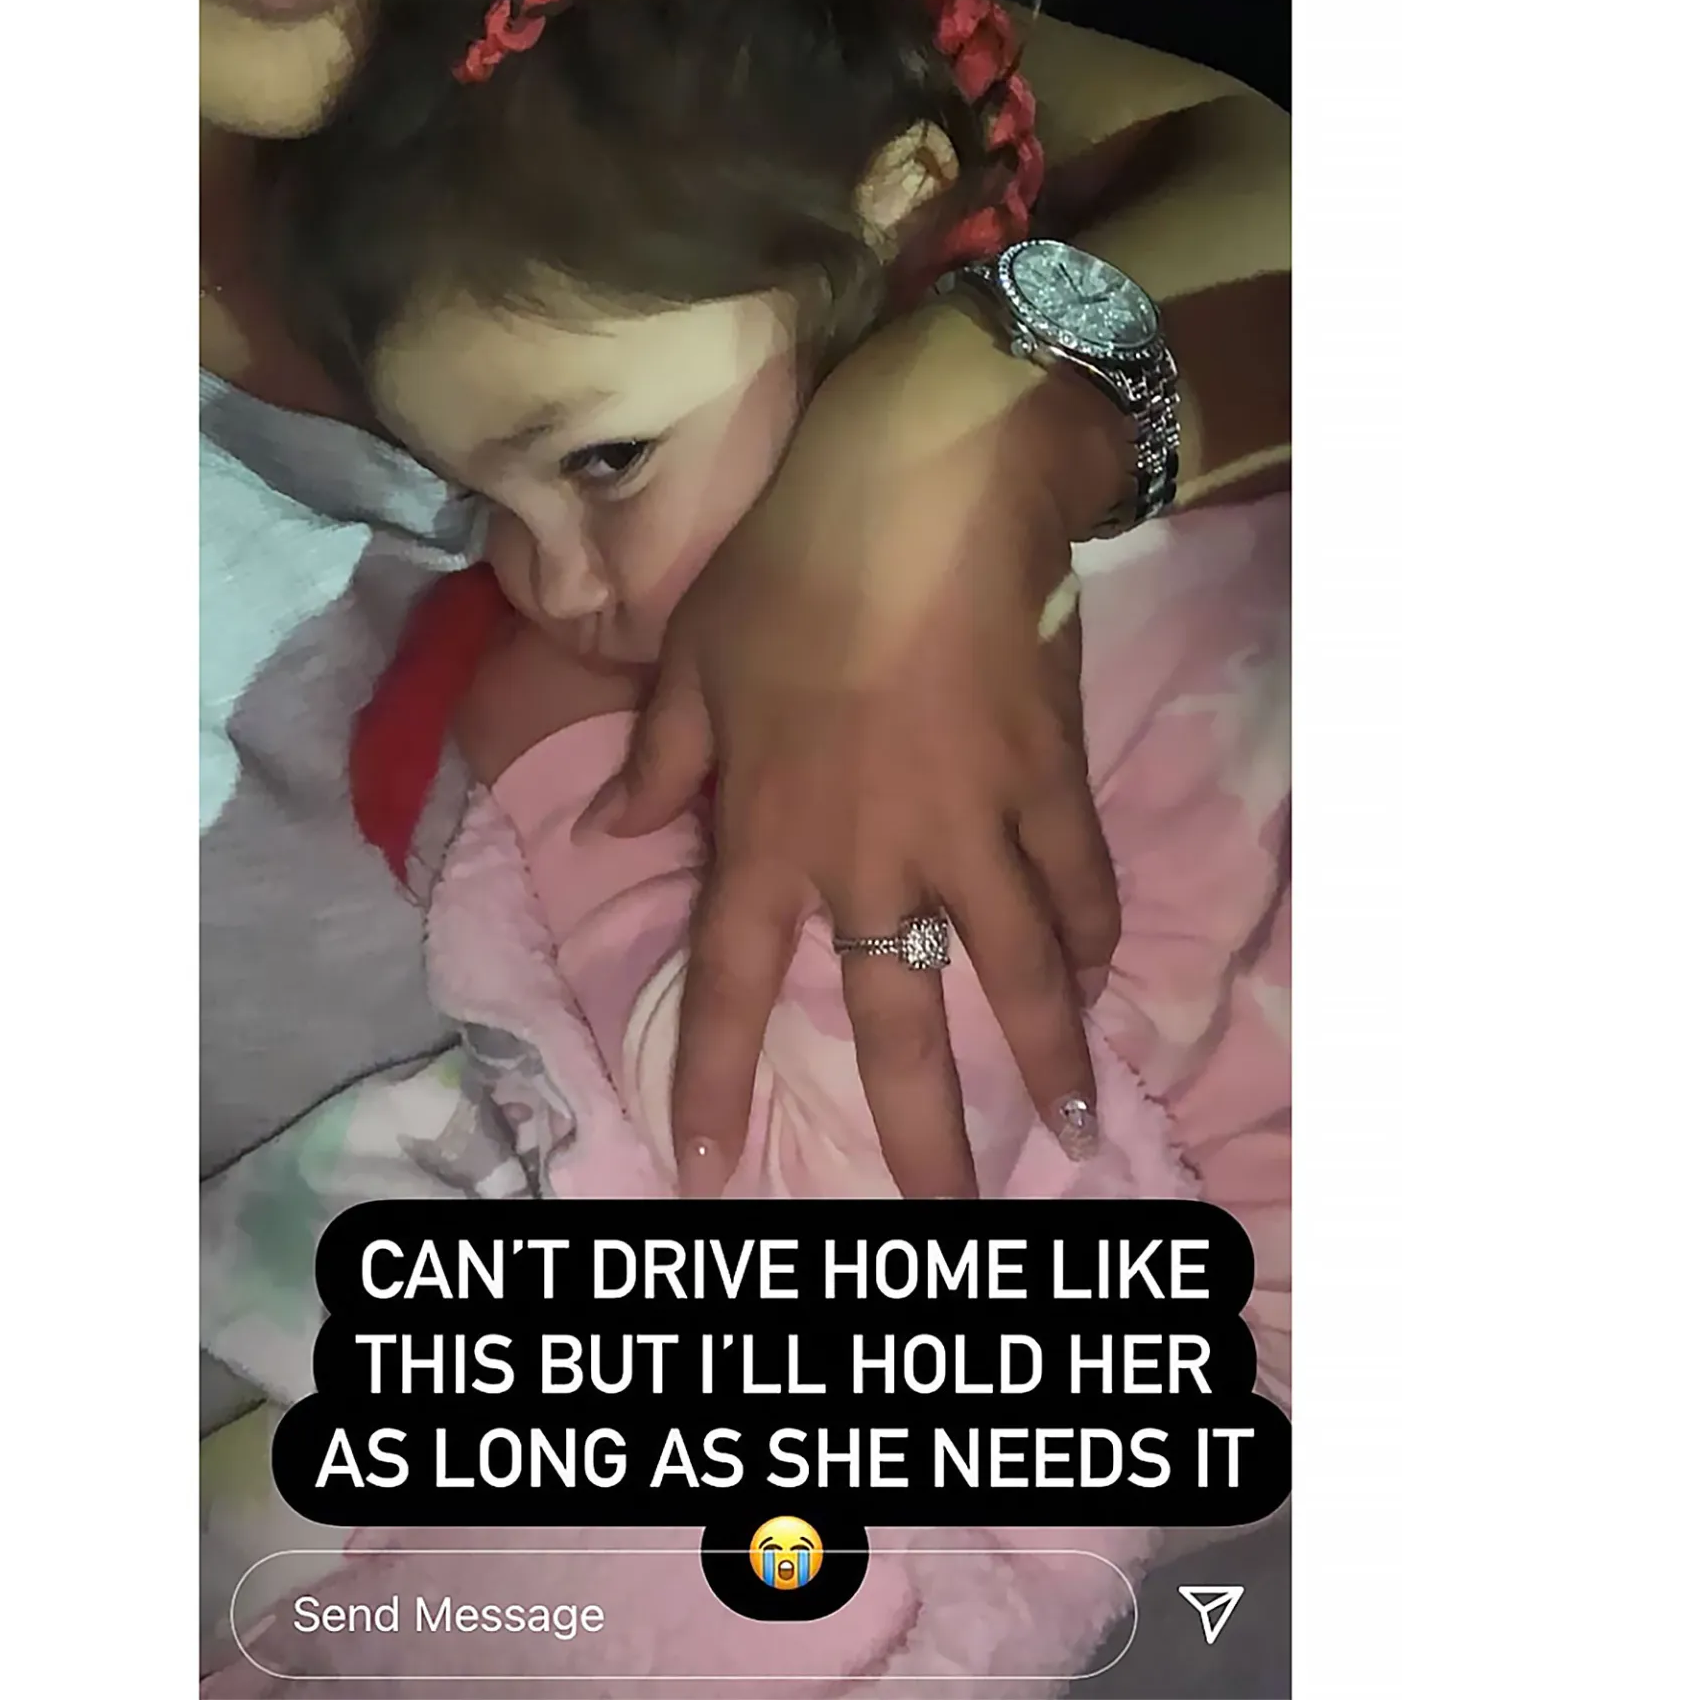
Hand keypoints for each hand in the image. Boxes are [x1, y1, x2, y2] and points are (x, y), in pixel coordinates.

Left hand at [581, 301, 1128, 1197]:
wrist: (921, 491)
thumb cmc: (789, 570)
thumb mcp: (692, 661)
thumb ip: (657, 761)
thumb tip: (616, 830)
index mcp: (772, 834)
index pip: (737, 984)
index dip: (719, 1085)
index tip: (711, 1176)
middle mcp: (876, 858)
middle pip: (900, 1022)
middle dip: (922, 1136)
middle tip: (947, 1222)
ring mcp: (975, 829)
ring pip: (1019, 974)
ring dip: (1044, 1060)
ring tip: (1070, 1131)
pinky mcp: (1052, 782)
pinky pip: (1080, 885)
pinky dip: (1092, 939)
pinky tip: (1098, 979)